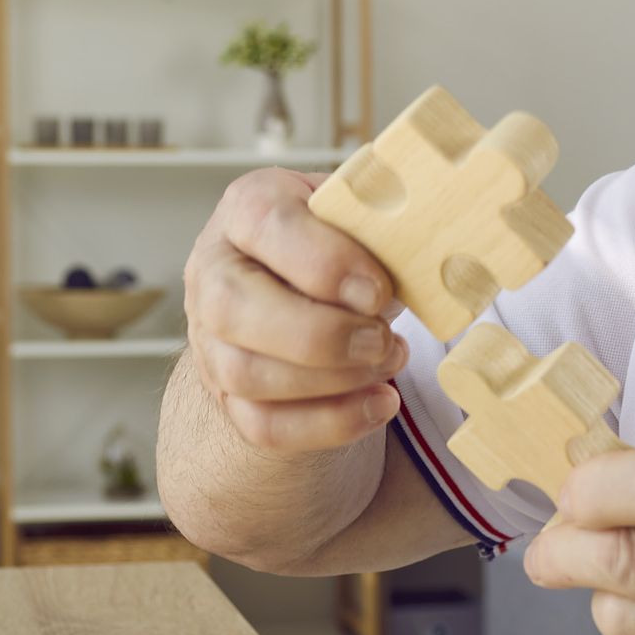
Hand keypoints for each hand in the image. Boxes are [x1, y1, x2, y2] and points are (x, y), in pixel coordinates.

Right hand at [181, 167, 409, 454]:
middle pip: (234, 308)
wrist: (307, 287)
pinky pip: (263, 425)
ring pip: (245, 374)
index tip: (379, 291)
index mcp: (244, 209)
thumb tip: (424, 251)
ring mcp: (210, 338)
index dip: (325, 262)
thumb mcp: (356, 215)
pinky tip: (380, 404)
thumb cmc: (340, 242)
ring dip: (332, 381)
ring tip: (390, 361)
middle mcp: (213, 272)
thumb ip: (379, 224)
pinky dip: (330, 423)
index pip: (263, 223)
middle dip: (321, 335)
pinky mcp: (226, 394)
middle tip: (384, 339)